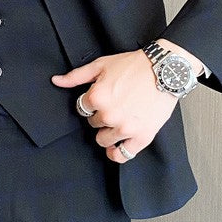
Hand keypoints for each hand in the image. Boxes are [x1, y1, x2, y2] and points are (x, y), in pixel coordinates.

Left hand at [51, 49, 178, 162]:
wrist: (165, 70)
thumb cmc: (134, 65)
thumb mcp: (101, 65)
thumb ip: (76, 76)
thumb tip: (56, 81)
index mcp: (97, 97)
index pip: (82, 109)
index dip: (91, 103)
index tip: (103, 98)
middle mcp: (109, 115)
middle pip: (94, 124)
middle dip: (101, 116)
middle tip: (115, 105)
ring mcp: (125, 128)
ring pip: (103, 140)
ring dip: (108, 132)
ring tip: (119, 120)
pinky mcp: (142, 137)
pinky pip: (122, 155)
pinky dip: (117, 153)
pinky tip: (118, 145)